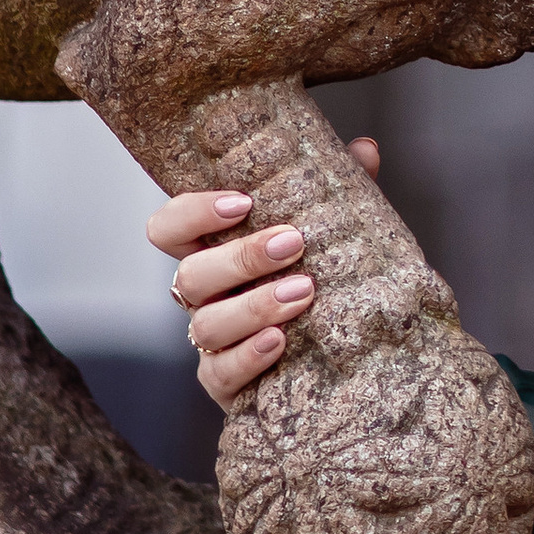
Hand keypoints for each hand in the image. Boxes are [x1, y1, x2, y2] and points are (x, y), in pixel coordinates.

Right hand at [148, 138, 381, 406]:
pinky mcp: (226, 383)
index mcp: (212, 251)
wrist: (333, 351)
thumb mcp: (327, 232)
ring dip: (253, 306)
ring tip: (303, 293)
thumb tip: (364, 150)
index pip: (169, 227)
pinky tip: (280, 341)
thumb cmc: (314, 275)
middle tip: (293, 243)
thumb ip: (339, 191)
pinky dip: (248, 357)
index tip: (244, 202)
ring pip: (206, 325)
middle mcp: (204, 296)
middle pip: (190, 275)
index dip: (193, 212)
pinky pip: (219, 375)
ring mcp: (211, 342)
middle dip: (241, 258)